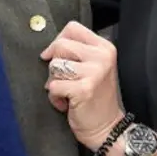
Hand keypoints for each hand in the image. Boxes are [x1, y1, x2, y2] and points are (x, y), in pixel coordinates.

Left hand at [41, 21, 124, 150]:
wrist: (107, 127)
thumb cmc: (95, 98)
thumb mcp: (93, 67)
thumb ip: (77, 52)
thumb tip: (49, 47)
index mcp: (105, 47)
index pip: (72, 28)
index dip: (58, 40)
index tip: (54, 55)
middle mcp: (102, 56)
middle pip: (61, 45)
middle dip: (54, 64)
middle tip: (63, 79)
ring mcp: (95, 72)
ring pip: (54, 65)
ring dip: (54, 82)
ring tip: (67, 92)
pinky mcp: (84, 89)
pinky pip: (54, 85)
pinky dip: (55, 97)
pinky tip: (66, 103)